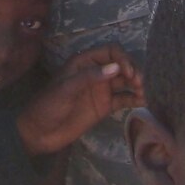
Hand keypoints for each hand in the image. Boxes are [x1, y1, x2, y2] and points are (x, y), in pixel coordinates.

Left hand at [17, 45, 143, 153]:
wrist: (39, 133)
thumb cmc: (48, 106)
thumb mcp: (66, 89)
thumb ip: (89, 77)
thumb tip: (116, 69)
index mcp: (84, 62)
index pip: (110, 51)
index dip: (122, 59)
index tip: (128, 73)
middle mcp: (95, 73)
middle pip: (121, 65)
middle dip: (133, 71)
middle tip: (139, 83)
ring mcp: (101, 90)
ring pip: (125, 82)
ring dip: (137, 84)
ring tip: (145, 92)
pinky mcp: (104, 107)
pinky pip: (124, 99)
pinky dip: (135, 99)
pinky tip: (144, 102)